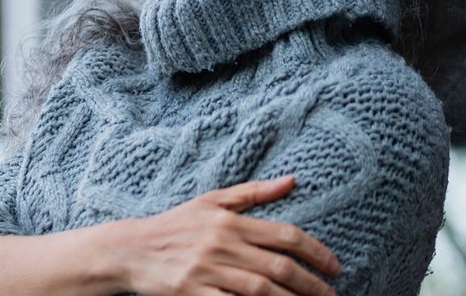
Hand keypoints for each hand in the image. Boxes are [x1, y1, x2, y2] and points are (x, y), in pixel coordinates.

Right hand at [117, 176, 339, 295]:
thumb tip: (292, 180)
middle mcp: (221, 244)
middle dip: (311, 284)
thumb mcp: (211, 201)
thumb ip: (253, 192)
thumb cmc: (176, 225)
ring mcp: (207, 270)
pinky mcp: (193, 292)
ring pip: (261, 290)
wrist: (131, 249)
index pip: (284, 234)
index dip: (316, 252)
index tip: (335, 266)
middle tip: (330, 294)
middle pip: (278, 267)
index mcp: (229, 221)